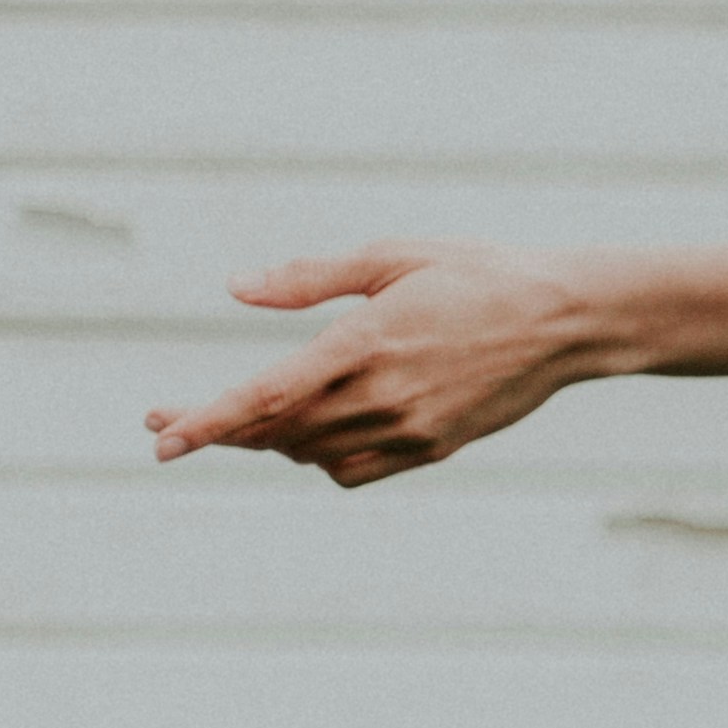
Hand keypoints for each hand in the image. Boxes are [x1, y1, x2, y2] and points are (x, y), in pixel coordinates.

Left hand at [148, 242, 607, 487]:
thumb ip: (310, 278)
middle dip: (216, 429)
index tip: (159, 437)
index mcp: (367, 342)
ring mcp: (410, 429)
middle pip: (276, 431)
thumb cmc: (479, 275)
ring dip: (267, 441)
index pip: (266, 395)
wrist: (568, 322)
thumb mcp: (393, 256)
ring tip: (247, 417)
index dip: (206, 421)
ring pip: (308, 454)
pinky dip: (316, 458)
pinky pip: (351, 470)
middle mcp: (385, 395)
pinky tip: (312, 432)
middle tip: (167, 420)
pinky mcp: (431, 448)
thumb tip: (236, 288)